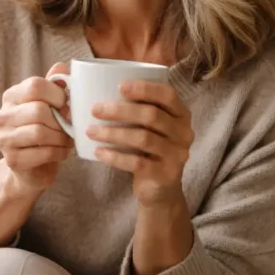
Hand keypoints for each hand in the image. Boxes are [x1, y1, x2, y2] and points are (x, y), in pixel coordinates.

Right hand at [0, 63, 73, 195]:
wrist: (32, 168)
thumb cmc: (44, 131)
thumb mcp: (49, 105)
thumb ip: (54, 86)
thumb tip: (61, 66)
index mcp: (11, 96)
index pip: (35, 86)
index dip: (57, 95)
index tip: (66, 105)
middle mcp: (2, 116)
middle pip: (39, 110)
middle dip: (61, 120)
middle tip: (70, 127)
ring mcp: (4, 139)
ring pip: (40, 132)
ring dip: (62, 138)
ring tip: (68, 140)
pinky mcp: (12, 160)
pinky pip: (42, 153)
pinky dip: (59, 152)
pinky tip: (62, 152)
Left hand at [88, 79, 193, 208]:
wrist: (160, 189)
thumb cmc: (148, 149)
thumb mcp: (149, 127)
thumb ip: (137, 108)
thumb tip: (101, 86)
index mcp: (181, 114)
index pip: (167, 95)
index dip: (145, 88)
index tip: (120, 86)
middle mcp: (184, 133)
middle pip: (152, 116)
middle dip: (121, 110)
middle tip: (95, 110)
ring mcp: (177, 155)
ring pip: (143, 139)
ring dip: (113, 133)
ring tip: (91, 131)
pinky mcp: (165, 175)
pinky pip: (137, 163)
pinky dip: (115, 157)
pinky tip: (99, 152)